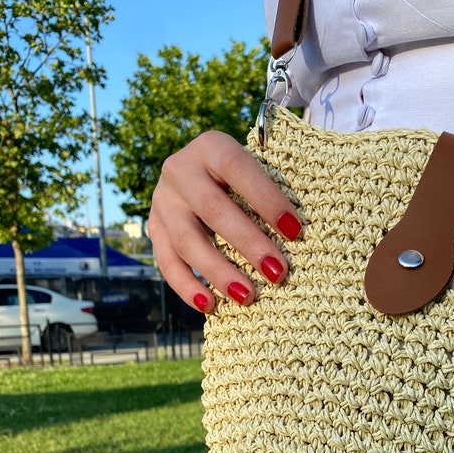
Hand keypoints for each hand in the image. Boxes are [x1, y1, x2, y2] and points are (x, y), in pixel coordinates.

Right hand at [147, 130, 301, 312]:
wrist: (200, 173)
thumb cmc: (244, 177)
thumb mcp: (257, 168)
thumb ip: (274, 186)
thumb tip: (298, 231)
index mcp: (211, 147)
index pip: (238, 169)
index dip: (267, 199)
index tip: (294, 230)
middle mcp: (180, 170)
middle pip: (213, 210)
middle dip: (248, 244)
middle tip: (278, 272)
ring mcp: (163, 201)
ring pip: (188, 241)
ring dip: (219, 272)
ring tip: (248, 296)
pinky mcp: (155, 229)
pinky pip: (167, 262)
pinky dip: (187, 287)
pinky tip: (210, 305)